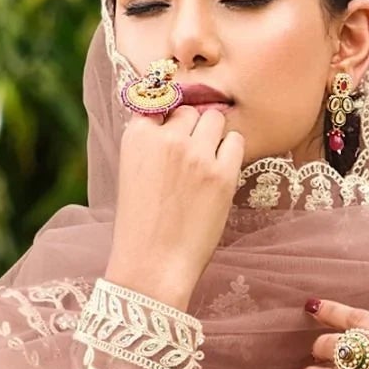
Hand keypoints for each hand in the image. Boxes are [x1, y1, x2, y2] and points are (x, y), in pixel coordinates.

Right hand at [105, 101, 244, 310]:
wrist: (152, 267)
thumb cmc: (141, 227)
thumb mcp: (132, 175)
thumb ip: (150, 144)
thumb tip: (175, 120)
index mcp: (137, 136)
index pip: (161, 101)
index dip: (170, 118)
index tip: (173, 134)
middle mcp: (166, 138)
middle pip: (190, 110)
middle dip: (193, 129)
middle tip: (191, 159)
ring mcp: (196, 155)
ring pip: (214, 120)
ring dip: (213, 137)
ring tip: (206, 166)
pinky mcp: (221, 174)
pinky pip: (236, 142)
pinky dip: (230, 154)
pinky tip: (220, 174)